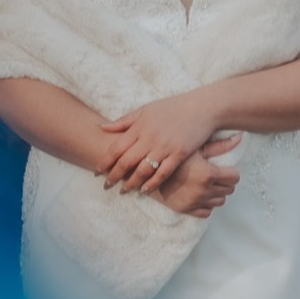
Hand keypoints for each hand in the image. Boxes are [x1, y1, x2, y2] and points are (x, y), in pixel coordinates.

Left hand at [97, 91, 234, 194]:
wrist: (201, 108)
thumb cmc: (172, 108)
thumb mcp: (145, 109)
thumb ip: (124, 121)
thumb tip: (101, 127)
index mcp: (140, 125)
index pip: (116, 147)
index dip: (105, 162)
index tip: (97, 172)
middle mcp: (150, 137)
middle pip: (126, 162)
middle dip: (113, 176)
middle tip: (106, 186)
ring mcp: (165, 147)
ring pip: (143, 171)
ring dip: (131, 183)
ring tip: (123, 190)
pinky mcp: (179, 154)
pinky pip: (163, 173)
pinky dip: (152, 184)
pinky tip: (144, 190)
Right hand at [144, 147, 240, 218]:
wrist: (148, 169)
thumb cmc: (172, 153)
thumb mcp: (195, 147)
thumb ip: (219, 145)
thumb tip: (240, 137)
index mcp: (208, 173)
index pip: (234, 178)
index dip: (232, 173)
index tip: (226, 169)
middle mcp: (204, 190)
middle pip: (229, 190)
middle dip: (226, 182)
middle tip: (218, 175)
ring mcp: (195, 202)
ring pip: (219, 202)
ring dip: (217, 193)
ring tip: (209, 183)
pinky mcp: (186, 210)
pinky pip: (206, 212)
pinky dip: (207, 204)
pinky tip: (201, 194)